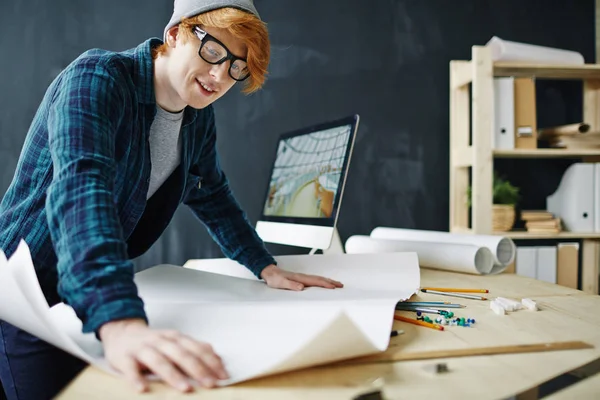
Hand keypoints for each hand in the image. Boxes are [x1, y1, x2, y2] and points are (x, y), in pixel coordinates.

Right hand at [99, 318, 227, 392]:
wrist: (121, 332)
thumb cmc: (154, 342)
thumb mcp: (176, 341)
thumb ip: (195, 349)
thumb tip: (219, 360)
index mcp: (176, 338)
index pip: (197, 349)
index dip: (211, 362)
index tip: (223, 376)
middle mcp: (161, 341)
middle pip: (182, 354)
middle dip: (198, 369)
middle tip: (211, 384)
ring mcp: (143, 348)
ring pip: (159, 361)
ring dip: (173, 375)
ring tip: (186, 388)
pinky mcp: (124, 357)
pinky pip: (130, 368)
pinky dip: (136, 378)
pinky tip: (142, 388)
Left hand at [260, 264, 342, 290]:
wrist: (270, 272)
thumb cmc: (275, 279)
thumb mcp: (281, 283)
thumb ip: (291, 285)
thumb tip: (301, 287)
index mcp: (300, 278)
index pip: (316, 281)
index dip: (325, 284)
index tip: (334, 287)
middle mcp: (303, 277)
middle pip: (320, 279)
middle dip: (331, 282)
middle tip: (341, 285)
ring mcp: (303, 277)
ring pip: (318, 279)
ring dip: (328, 281)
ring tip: (336, 284)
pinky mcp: (301, 279)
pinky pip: (314, 280)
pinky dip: (322, 281)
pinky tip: (323, 284)